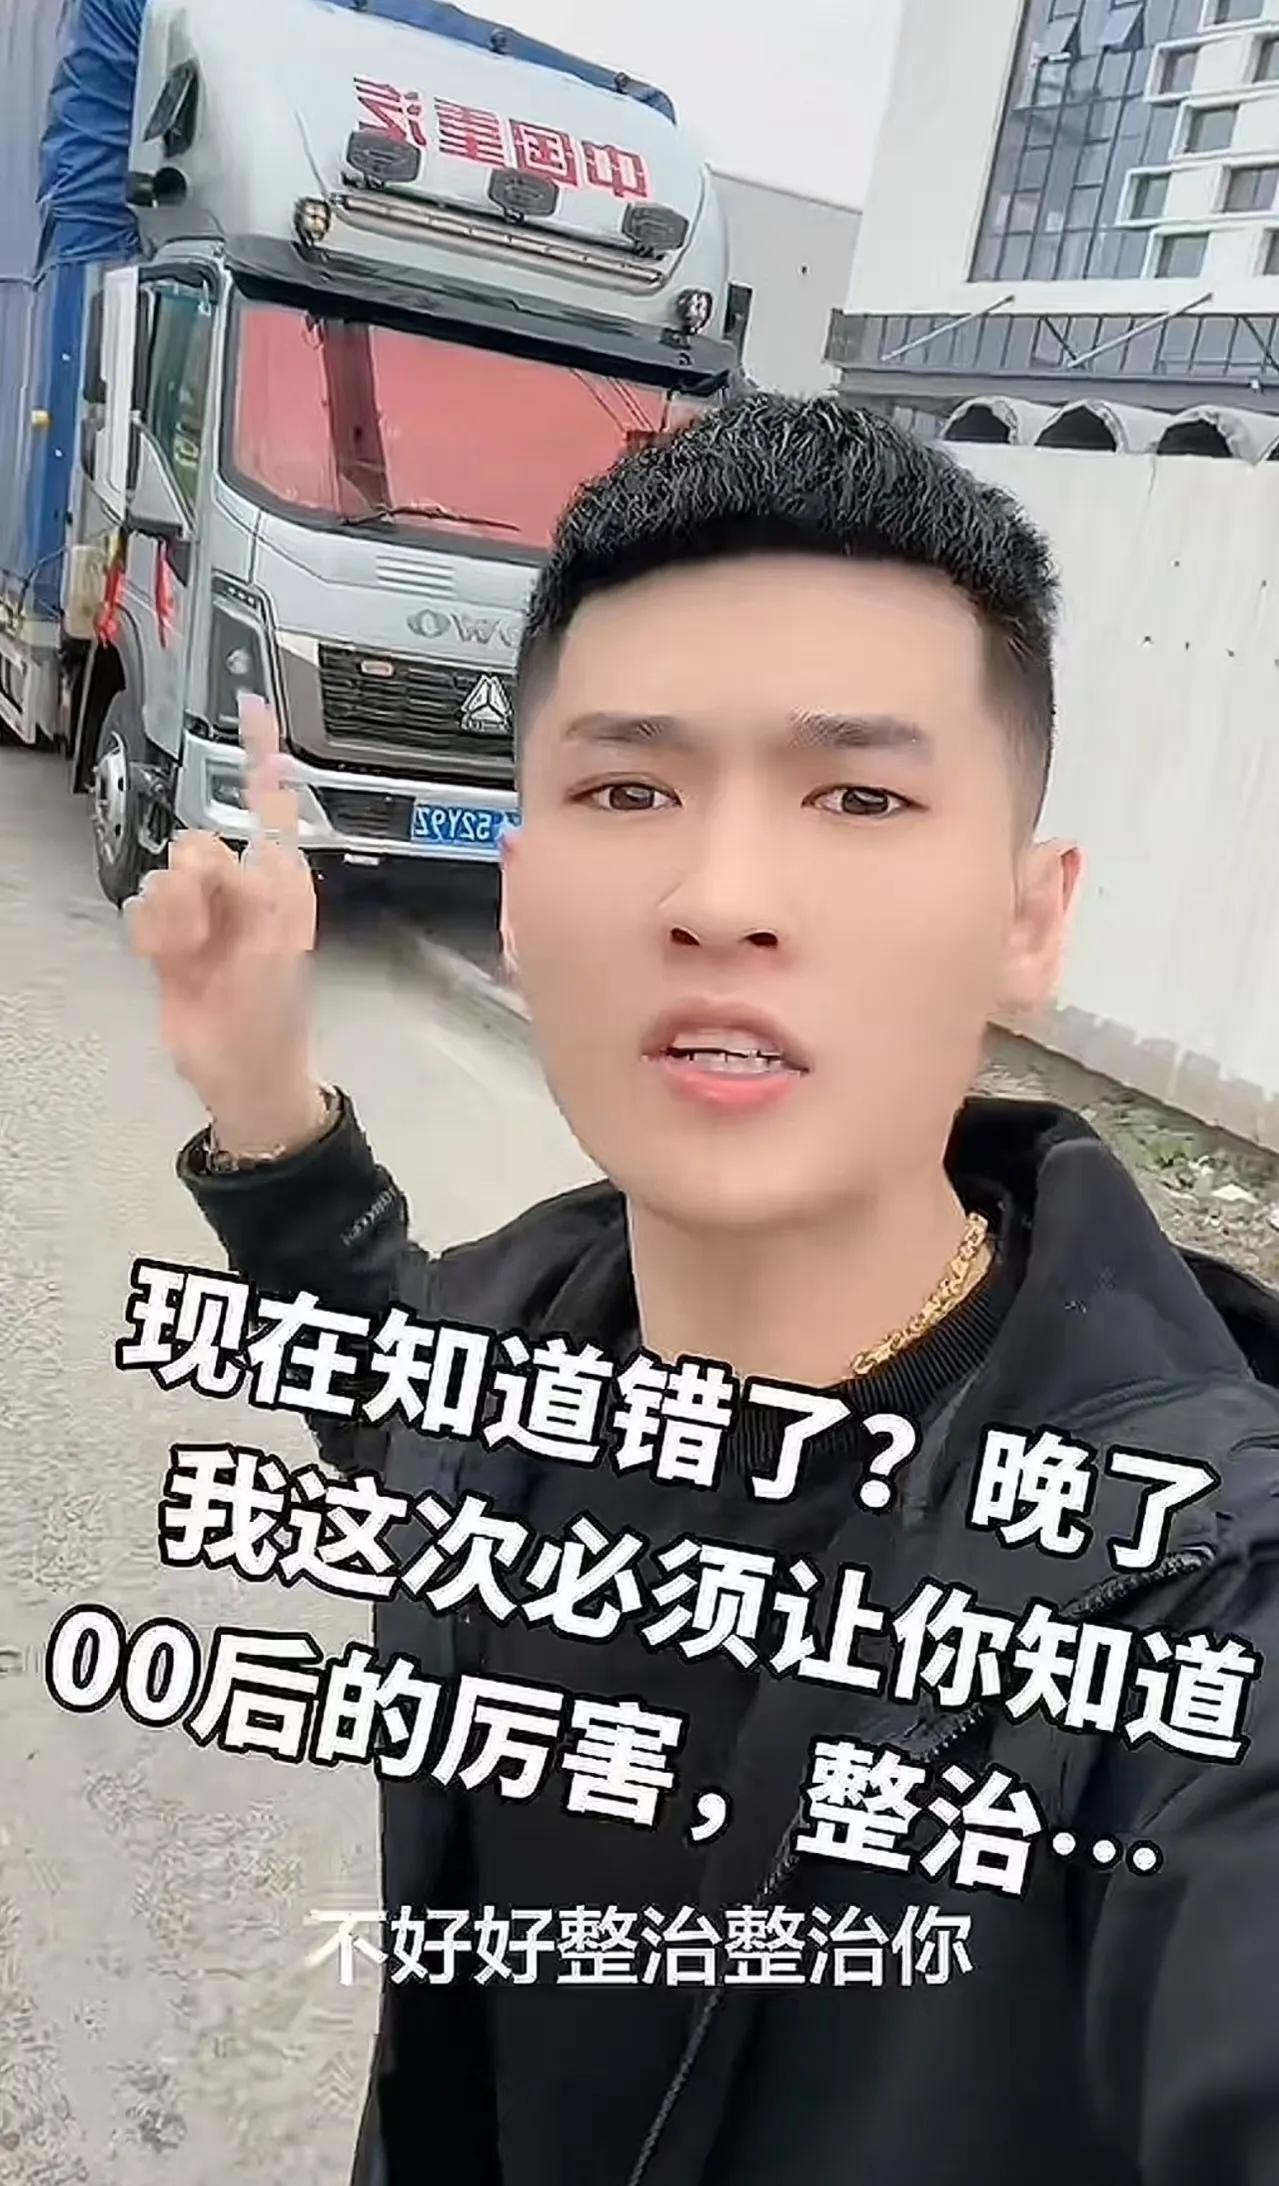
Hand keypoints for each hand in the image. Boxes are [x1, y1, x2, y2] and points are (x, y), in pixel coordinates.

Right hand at [129, 697, 327, 1156]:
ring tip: (198, 959)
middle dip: (197, 886)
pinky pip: (141, 911)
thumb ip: (245, 893)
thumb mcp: (273, 947)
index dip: (260, 752)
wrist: (244, 1069)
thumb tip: (206, 859)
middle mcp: (240, 886)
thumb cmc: (276, 1013)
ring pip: (163, 878)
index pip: (269, 801)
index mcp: (279, 880)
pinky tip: (172, 964)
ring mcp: (201, 912)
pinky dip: (151, 938)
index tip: (250, 704)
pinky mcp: (167, 937)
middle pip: (196, 842)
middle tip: (216, 932)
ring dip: (174, 921)